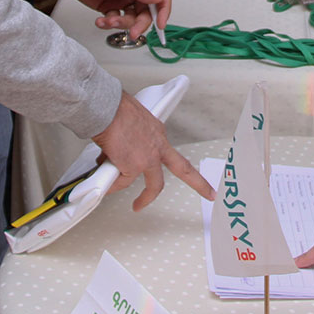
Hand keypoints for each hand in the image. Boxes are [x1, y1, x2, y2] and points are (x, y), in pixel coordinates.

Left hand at [62, 0, 170, 40]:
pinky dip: (108, 23)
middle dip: (139, 24)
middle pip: (146, 12)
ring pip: (130, 19)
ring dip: (120, 23)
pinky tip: (100, 20)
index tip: (160, 24)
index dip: (163, 10)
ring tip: (109, 20)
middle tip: (132, 32)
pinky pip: (115, 20)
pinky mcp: (110, 7)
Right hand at [93, 91, 214, 209]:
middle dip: (198, 183)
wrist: (105, 107)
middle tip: (208, 193)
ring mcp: (147, 158)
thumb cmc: (112, 109)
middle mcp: (157, 146)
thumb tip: (116, 153)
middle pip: (183, 169)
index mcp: (156, 134)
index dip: (185, 163)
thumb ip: (129, 141)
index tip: (198, 171)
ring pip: (153, 186)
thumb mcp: (130, 123)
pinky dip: (113, 185)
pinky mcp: (133, 167)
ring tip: (137, 205)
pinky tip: (105, 181)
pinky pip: (122, 183)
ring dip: (144, 199)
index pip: (174, 153)